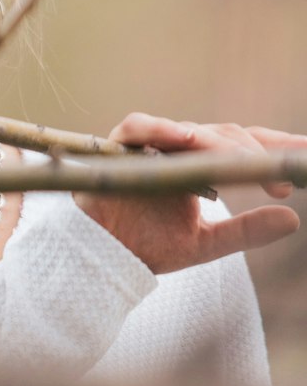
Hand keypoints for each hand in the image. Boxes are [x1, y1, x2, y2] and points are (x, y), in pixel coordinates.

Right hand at [72, 113, 304, 273]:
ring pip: (194, 132)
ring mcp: (152, 144)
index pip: (246, 147)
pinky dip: (160, 128)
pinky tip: (185, 137)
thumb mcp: (204, 244)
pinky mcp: (120, 146)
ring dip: (221, 146)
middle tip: (281, 178)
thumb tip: (293, 219)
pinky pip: (141, 127)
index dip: (278, 148)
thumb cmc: (146, 245)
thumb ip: (244, 232)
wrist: (98, 258)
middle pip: (227, 136)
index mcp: (202, 165)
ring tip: (246, 165)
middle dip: (257, 154)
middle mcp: (180, 148)